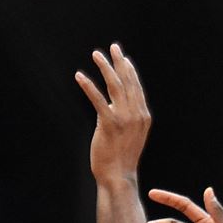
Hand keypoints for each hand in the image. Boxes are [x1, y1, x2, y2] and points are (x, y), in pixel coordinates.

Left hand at [75, 42, 150, 183]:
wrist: (118, 175)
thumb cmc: (121, 157)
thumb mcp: (129, 134)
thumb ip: (123, 116)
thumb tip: (111, 104)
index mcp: (143, 115)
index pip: (136, 86)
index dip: (129, 69)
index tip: (122, 56)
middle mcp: (137, 114)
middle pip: (127, 81)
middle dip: (119, 62)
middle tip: (113, 47)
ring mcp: (124, 118)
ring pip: (115, 86)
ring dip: (105, 68)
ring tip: (96, 55)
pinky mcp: (109, 123)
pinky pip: (98, 100)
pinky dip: (88, 86)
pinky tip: (80, 76)